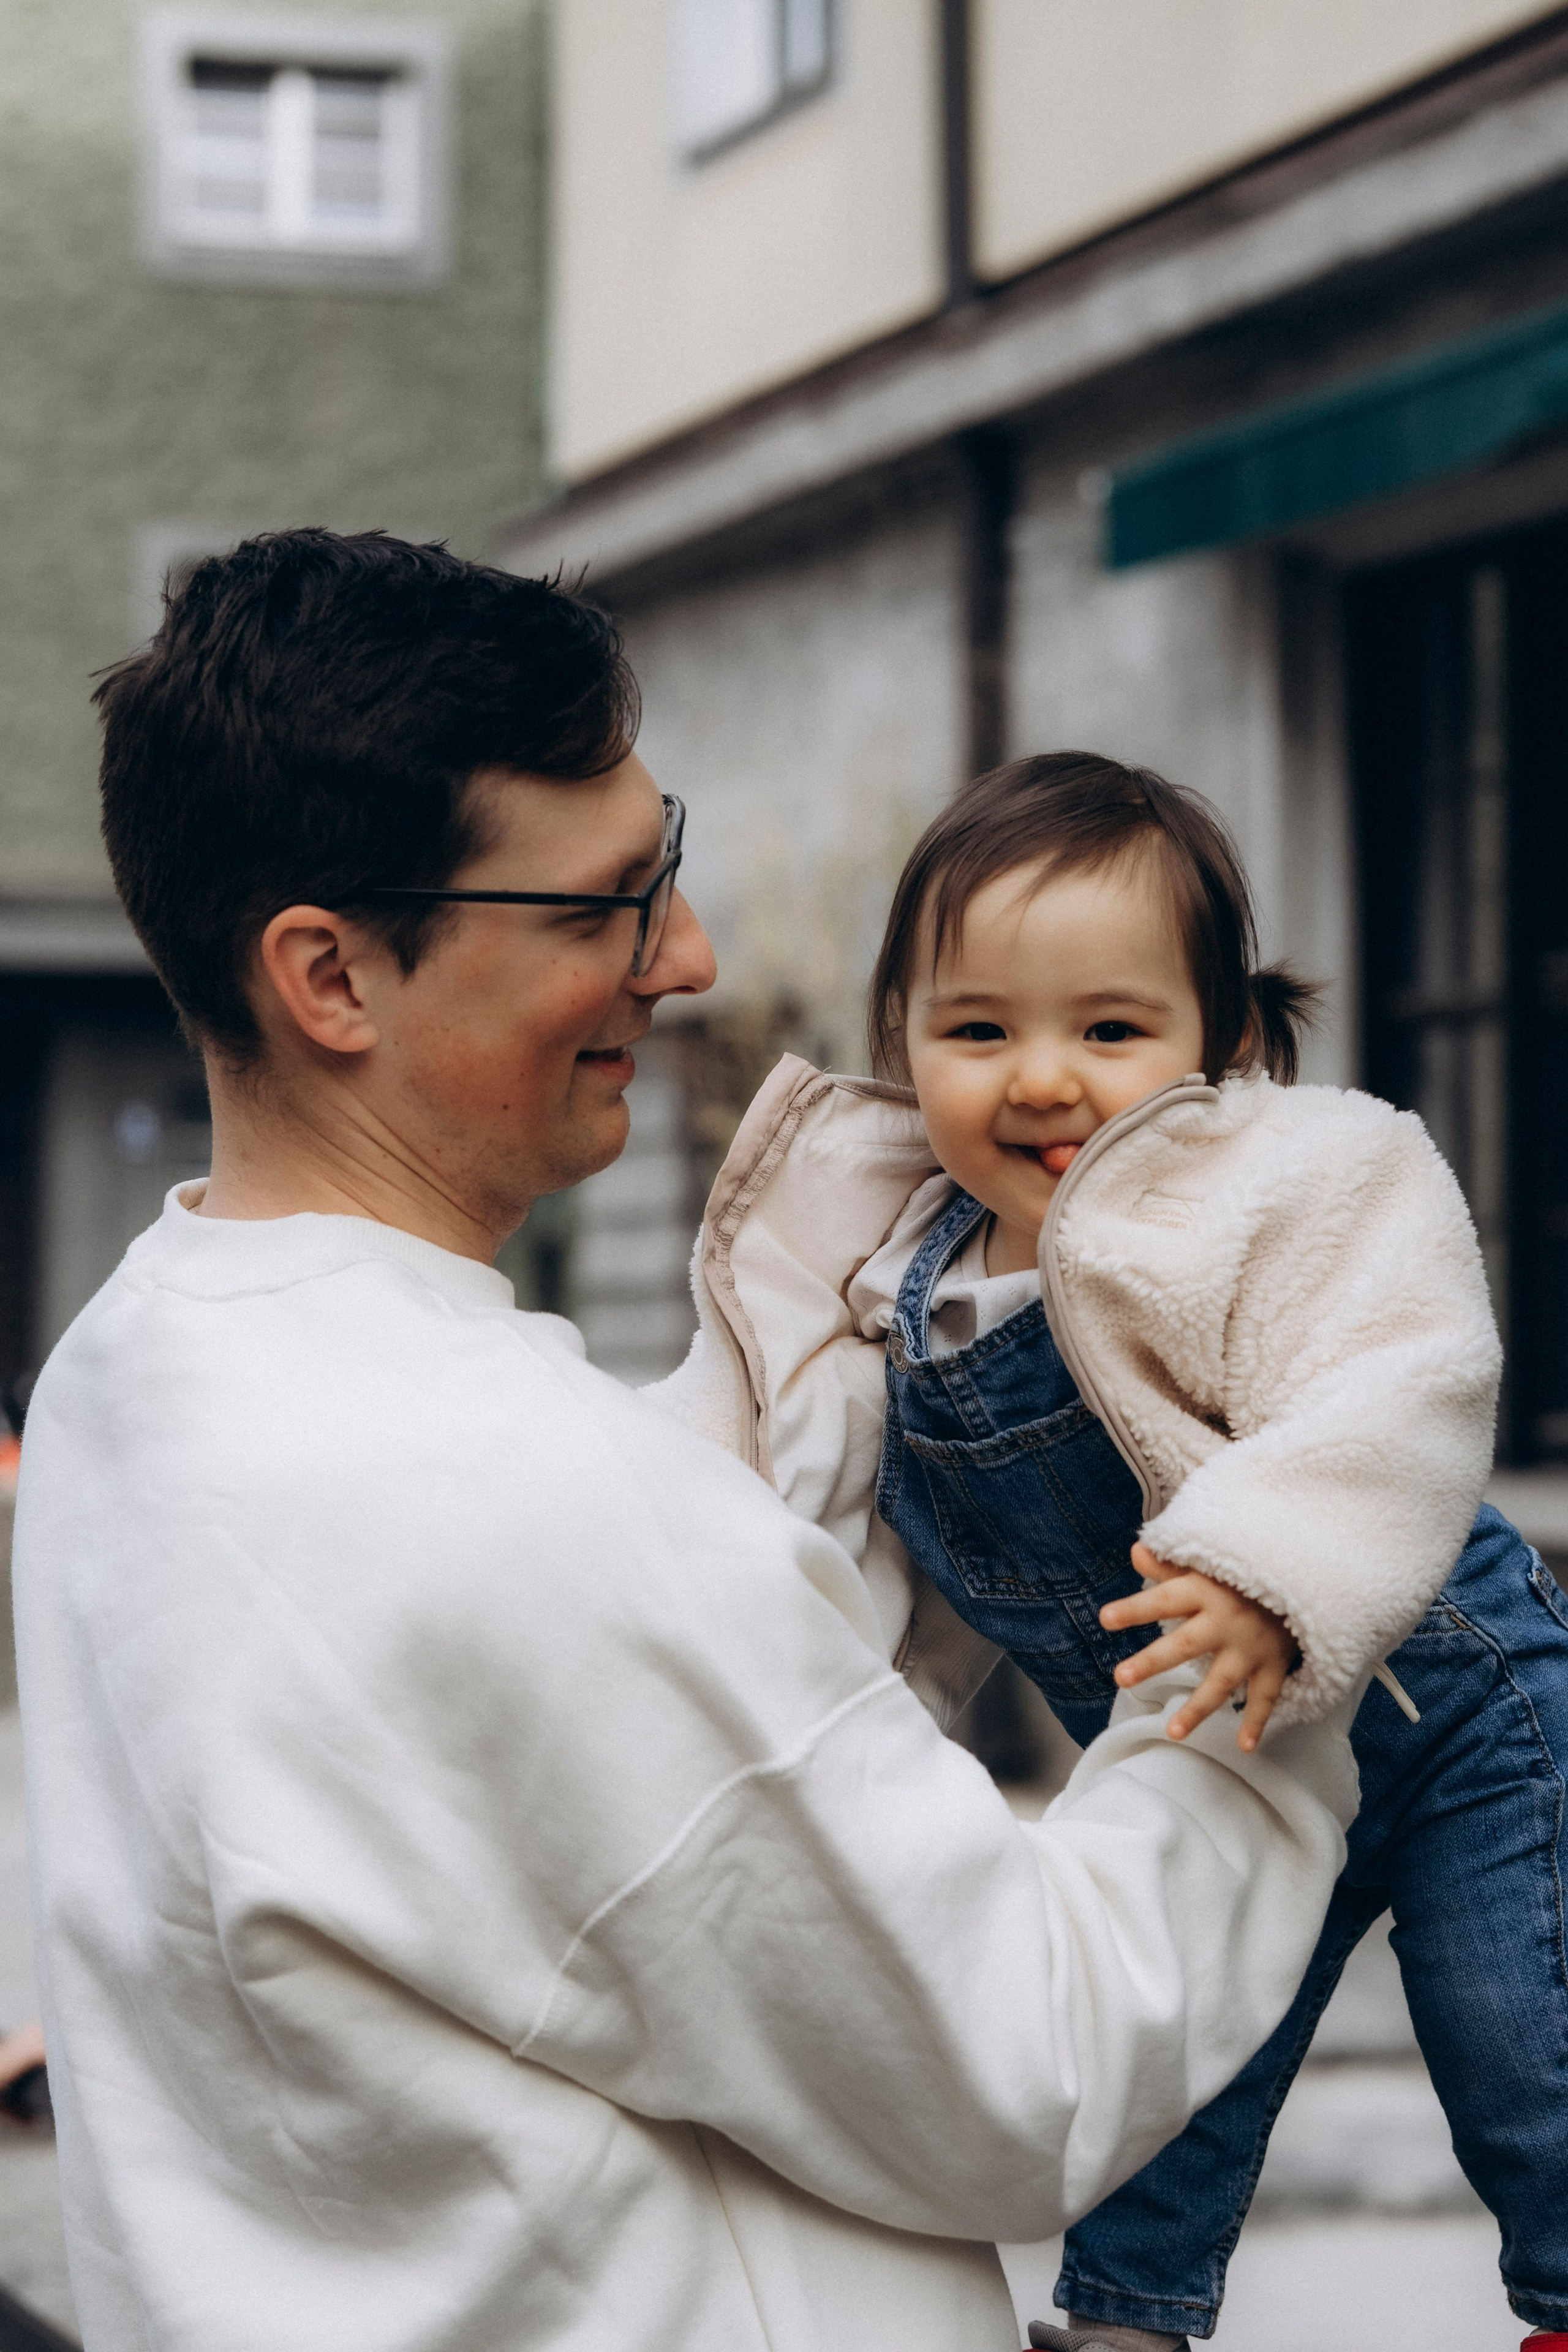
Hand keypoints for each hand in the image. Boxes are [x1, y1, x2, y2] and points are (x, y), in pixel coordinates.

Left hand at [1100, 1543, 1297, 1751]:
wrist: (1303, 1579)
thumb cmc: (1241, 1576)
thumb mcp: (1207, 1566)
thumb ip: (1170, 1566)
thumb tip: (1135, 1551)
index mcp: (1205, 1592)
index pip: (1164, 1599)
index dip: (1136, 1608)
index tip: (1105, 1619)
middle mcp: (1226, 1621)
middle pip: (1185, 1644)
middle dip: (1153, 1662)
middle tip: (1121, 1678)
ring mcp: (1251, 1647)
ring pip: (1221, 1680)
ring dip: (1198, 1708)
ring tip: (1172, 1732)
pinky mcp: (1274, 1665)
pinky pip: (1266, 1697)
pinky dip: (1257, 1721)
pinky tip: (1245, 1746)